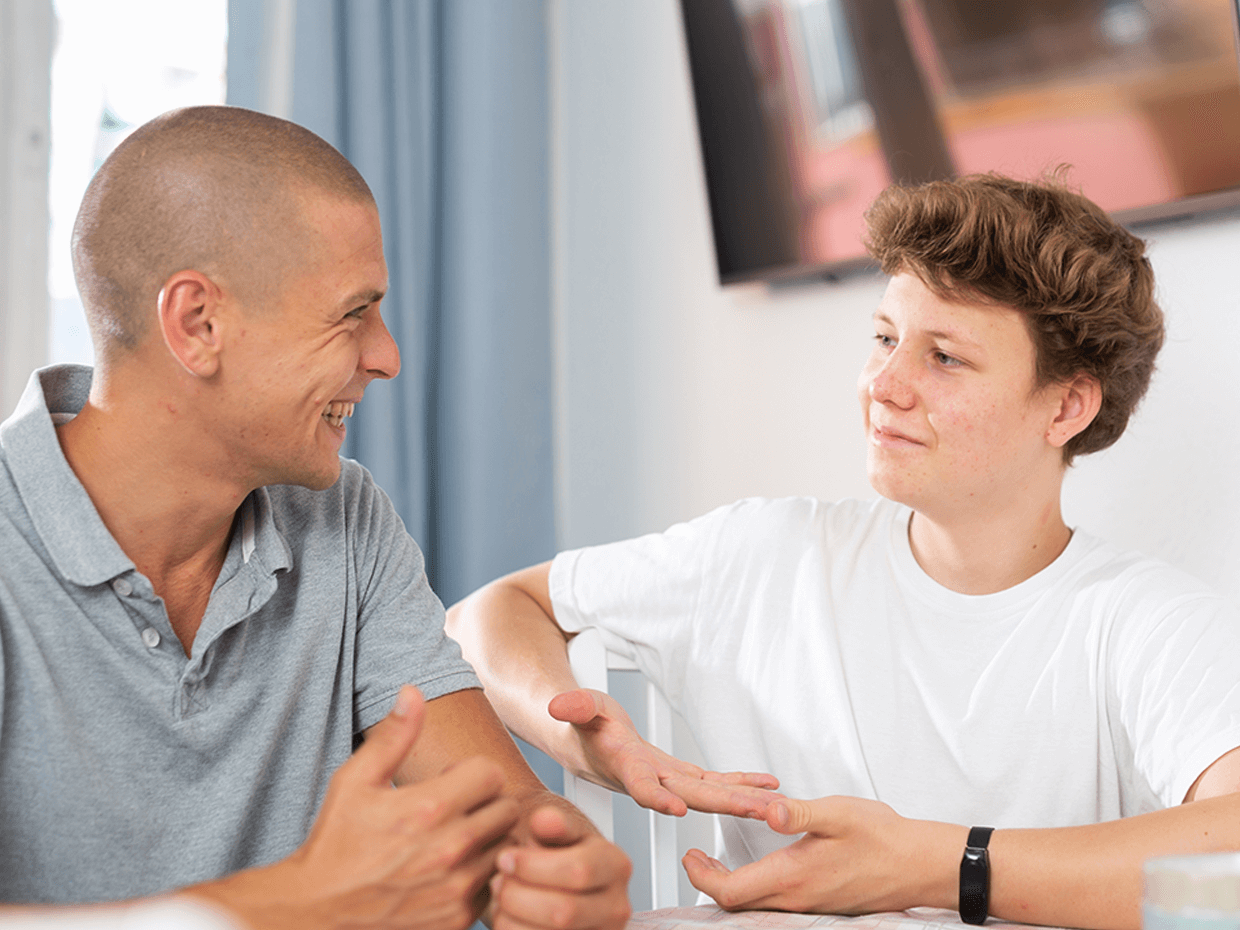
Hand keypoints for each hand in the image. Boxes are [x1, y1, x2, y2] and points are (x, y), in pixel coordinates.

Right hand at [199, 685, 521, 929]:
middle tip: (455, 810)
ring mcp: (457, 888)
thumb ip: (393, 736)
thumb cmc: (334, 843)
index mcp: (429, 808)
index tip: (450, 782)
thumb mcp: (354, 781)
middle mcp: (451, 849)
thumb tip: (413, 692)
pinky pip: (493, 886)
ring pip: (504, 847)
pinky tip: (450, 873)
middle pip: (507, 809)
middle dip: (485, 803)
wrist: (316, 913)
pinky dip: (480, 878)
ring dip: (486, 841)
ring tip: (453, 841)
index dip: (472, 773)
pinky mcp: (458, 920)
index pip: (491, 774)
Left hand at [490, 805, 631, 929]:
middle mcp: (617, 906)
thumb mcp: (557, 828)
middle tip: (498, 881)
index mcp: (616, 865)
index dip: (533, 866)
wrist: (556, 877)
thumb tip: (545, 819)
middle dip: (518, 896)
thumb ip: (552, 822)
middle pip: (563, 911)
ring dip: (511, 920)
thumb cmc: (556, 851)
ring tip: (502, 900)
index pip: (579, 870)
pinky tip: (511, 918)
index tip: (505, 857)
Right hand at [549, 688, 780, 818]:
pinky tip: (766, 787)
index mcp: (624, 767)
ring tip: (774, 805)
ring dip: (743, 801)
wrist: (590, 746)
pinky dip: (741, 785)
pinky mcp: (684, 778)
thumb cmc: (587, 728)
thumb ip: (575, 706)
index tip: (674, 809)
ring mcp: (670, 783)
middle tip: (756, 810)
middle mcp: (651, 781)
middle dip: (725, 804)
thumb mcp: (580, 709)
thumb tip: (560, 704)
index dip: (655, 797)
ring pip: (710, 794)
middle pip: (690, 796)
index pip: (639, 785)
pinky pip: (717, 783)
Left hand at [683, 795, 943, 914]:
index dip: (701, 877)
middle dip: (710, 881)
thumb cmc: (883, 837)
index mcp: (792, 877)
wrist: (920, 865)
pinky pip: (777, 903)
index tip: (690, 855)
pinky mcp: (821, 902)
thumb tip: (766, 811)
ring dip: (732, 885)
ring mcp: (809, 904)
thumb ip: (797, 813)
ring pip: (757, 905)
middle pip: (737, 902)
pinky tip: (761, 868)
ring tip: (718, 861)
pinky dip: (756, 887)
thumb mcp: (837, 813)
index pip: (730, 891)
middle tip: (697, 857)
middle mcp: (797, 898)